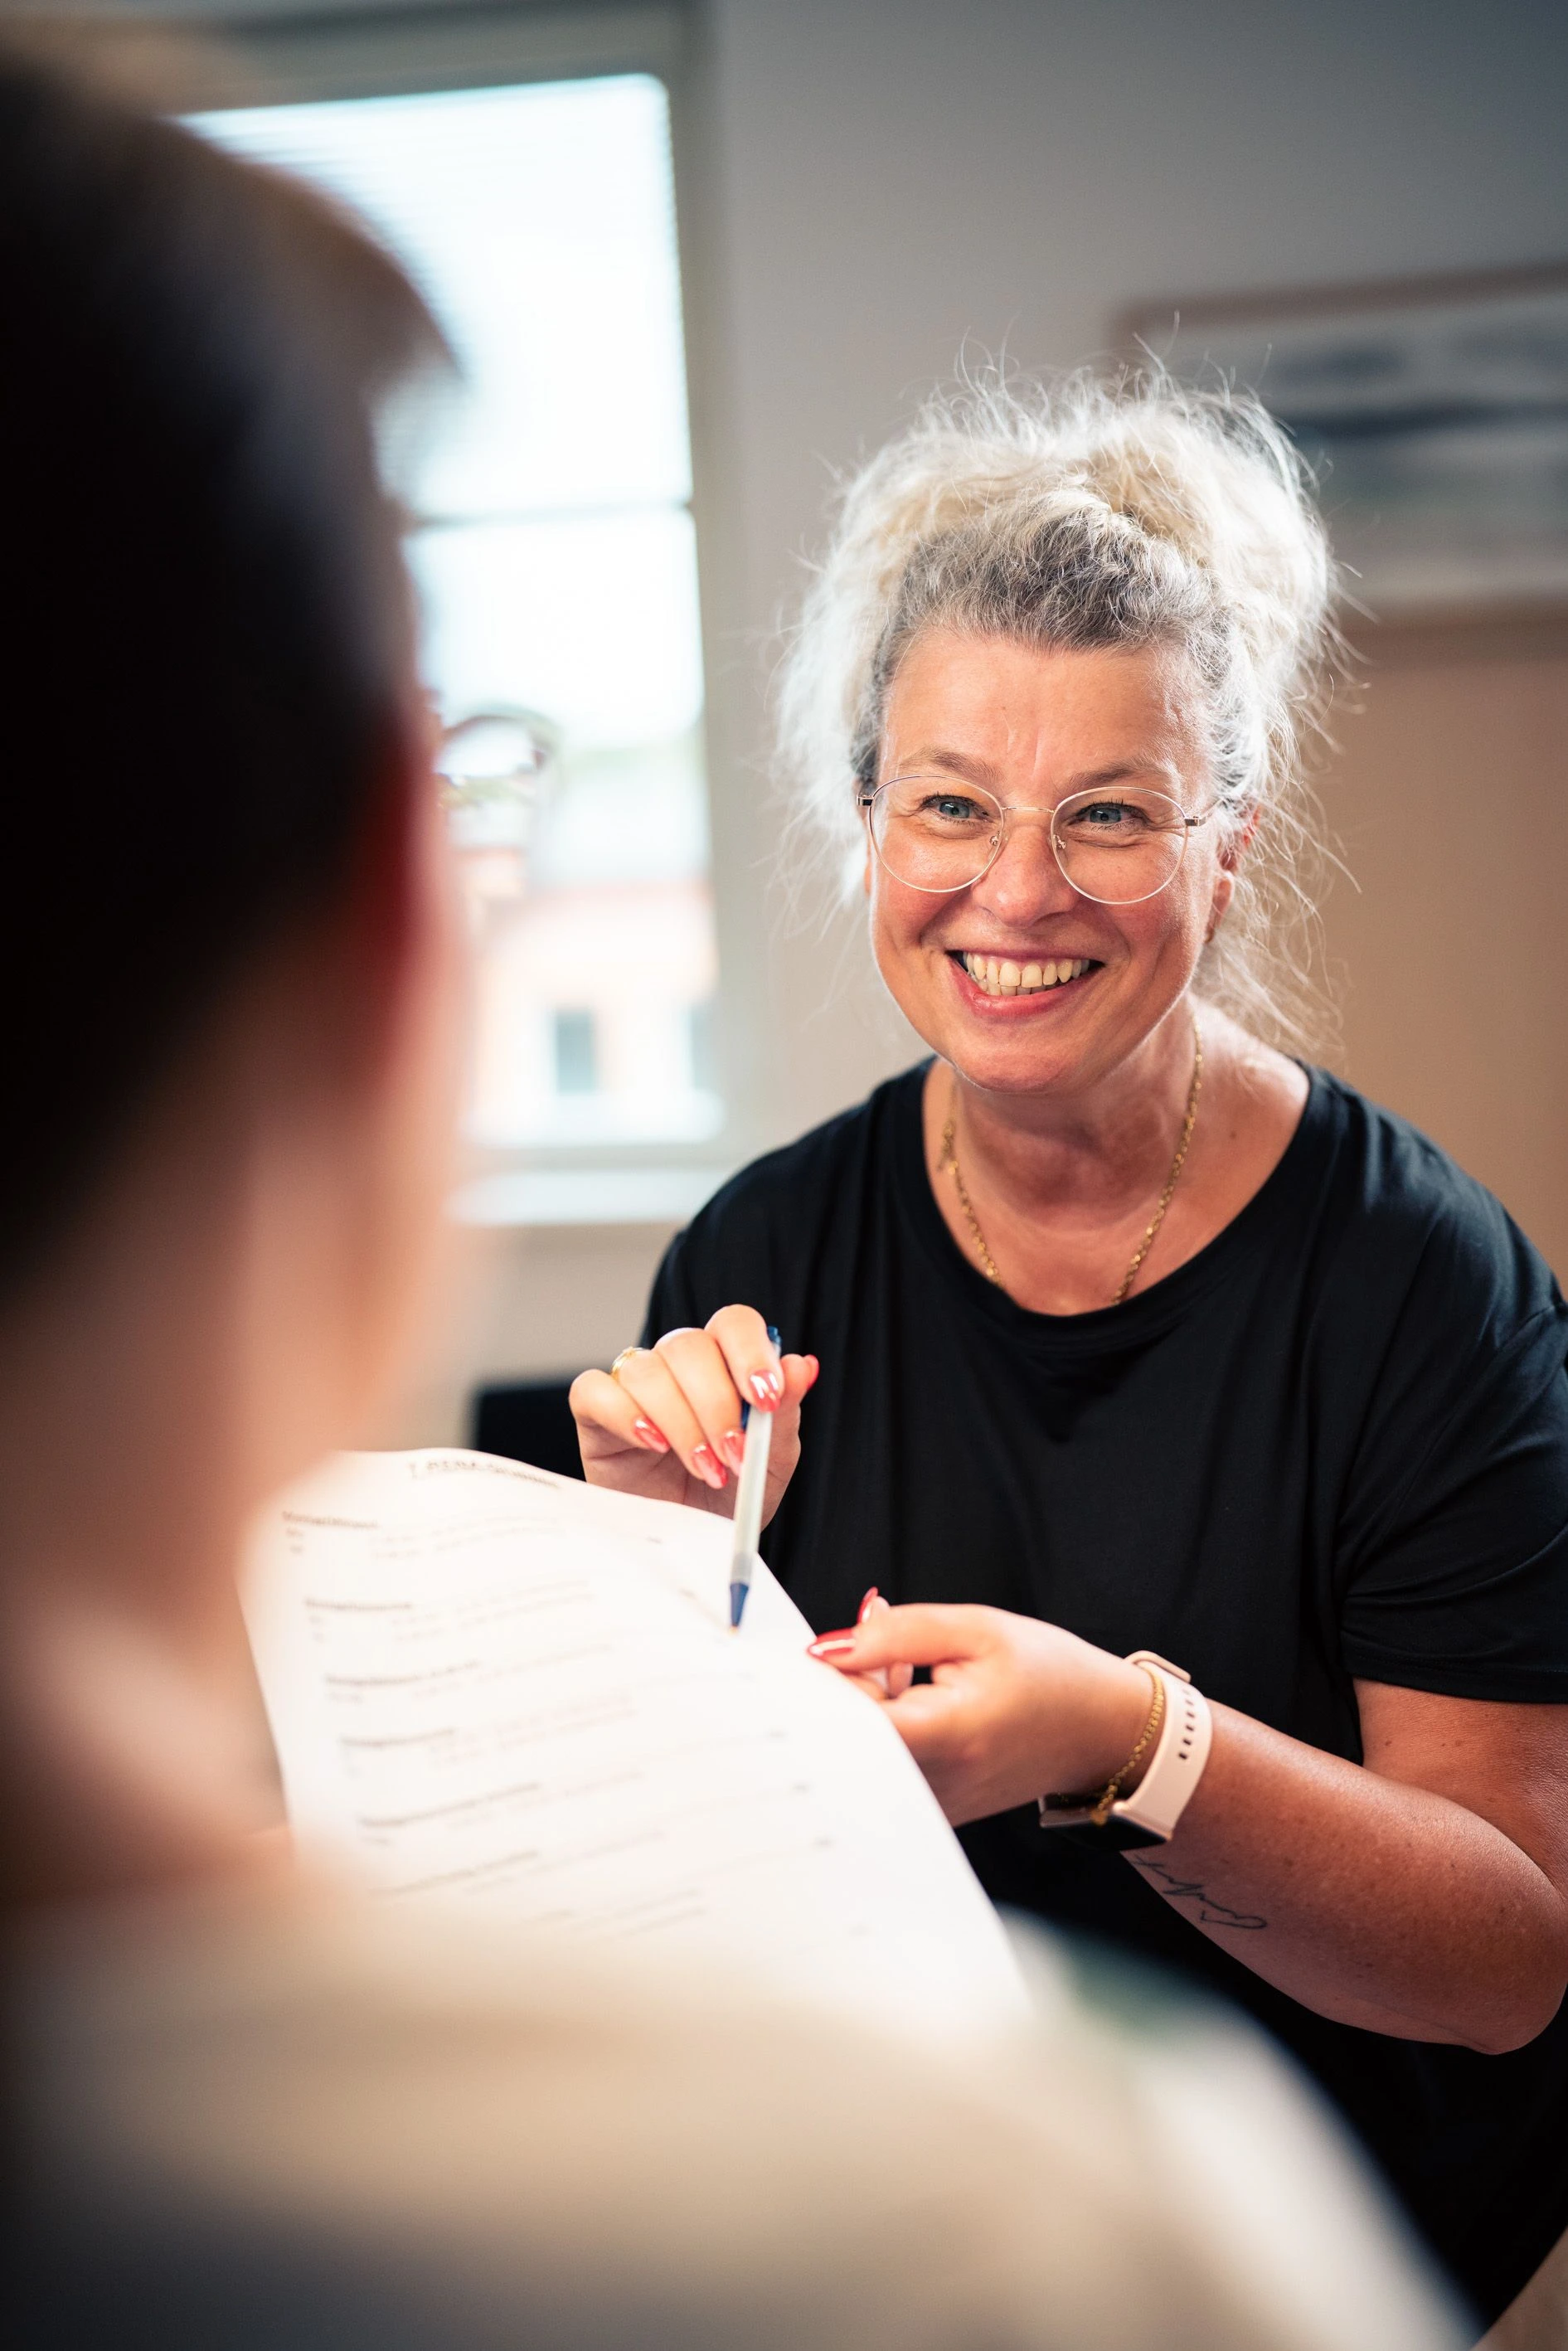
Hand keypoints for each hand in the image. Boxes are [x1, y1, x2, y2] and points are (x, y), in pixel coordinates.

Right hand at [569, 1305, 818, 1519]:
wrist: (686, 1544)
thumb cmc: (727, 1498)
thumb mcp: (770, 1464)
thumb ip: (784, 1414)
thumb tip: (803, 1365)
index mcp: (725, 1362)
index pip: (734, 1324)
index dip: (750, 1351)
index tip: (766, 1397)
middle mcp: (677, 1364)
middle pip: (689, 1346)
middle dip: (717, 1404)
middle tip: (735, 1455)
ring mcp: (633, 1386)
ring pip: (647, 1370)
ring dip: (680, 1423)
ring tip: (704, 1469)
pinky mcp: (594, 1413)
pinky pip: (594, 1391)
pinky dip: (624, 1414)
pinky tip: (652, 1445)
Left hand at [807, 1602, 1152, 1826]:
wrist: (1101, 1730)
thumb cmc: (1051, 1676)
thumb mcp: (975, 1628)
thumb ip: (893, 1634)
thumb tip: (826, 1648)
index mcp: (947, 1736)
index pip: (844, 1721)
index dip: (824, 1681)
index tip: (832, 1649)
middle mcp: (934, 1784)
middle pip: (843, 1739)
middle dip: (843, 1686)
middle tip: (880, 1651)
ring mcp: (931, 1805)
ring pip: (859, 1752)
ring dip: (866, 1706)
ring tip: (909, 1673)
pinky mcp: (929, 1810)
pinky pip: (879, 1766)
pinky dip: (884, 1729)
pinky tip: (916, 1702)